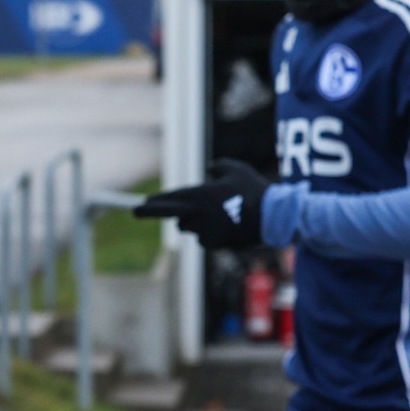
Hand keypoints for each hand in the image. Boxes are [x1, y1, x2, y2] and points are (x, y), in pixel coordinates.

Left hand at [132, 159, 269, 248]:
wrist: (272, 217)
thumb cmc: (254, 189)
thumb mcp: (237, 169)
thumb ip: (219, 166)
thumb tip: (210, 167)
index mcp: (200, 195)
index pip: (170, 200)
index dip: (152, 204)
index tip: (137, 208)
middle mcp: (198, 215)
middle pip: (180, 219)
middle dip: (187, 215)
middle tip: (203, 210)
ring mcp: (206, 231)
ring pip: (194, 230)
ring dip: (201, 224)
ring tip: (224, 216)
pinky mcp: (216, 244)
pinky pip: (207, 239)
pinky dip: (213, 234)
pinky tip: (230, 226)